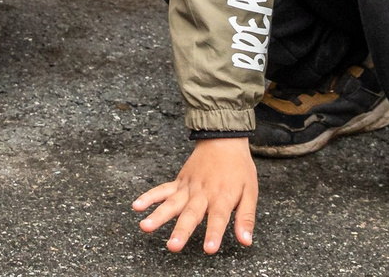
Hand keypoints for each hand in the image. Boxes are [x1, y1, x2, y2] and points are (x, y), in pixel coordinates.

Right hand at [134, 137, 256, 254]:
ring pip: (172, 203)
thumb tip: (246, 241)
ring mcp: (188, 187)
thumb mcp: (251, 191)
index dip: (214, 233)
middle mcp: (202, 193)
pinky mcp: (179, 182)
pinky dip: (149, 197)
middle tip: (173, 246)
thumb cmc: (239, 168)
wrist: (223, 139)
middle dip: (181, 231)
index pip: (218, 218)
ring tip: (146, 227)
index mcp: (222, 196)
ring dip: (158, 215)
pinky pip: (162, 190)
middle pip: (191, 214)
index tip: (209, 248)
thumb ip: (246, 217)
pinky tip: (137, 206)